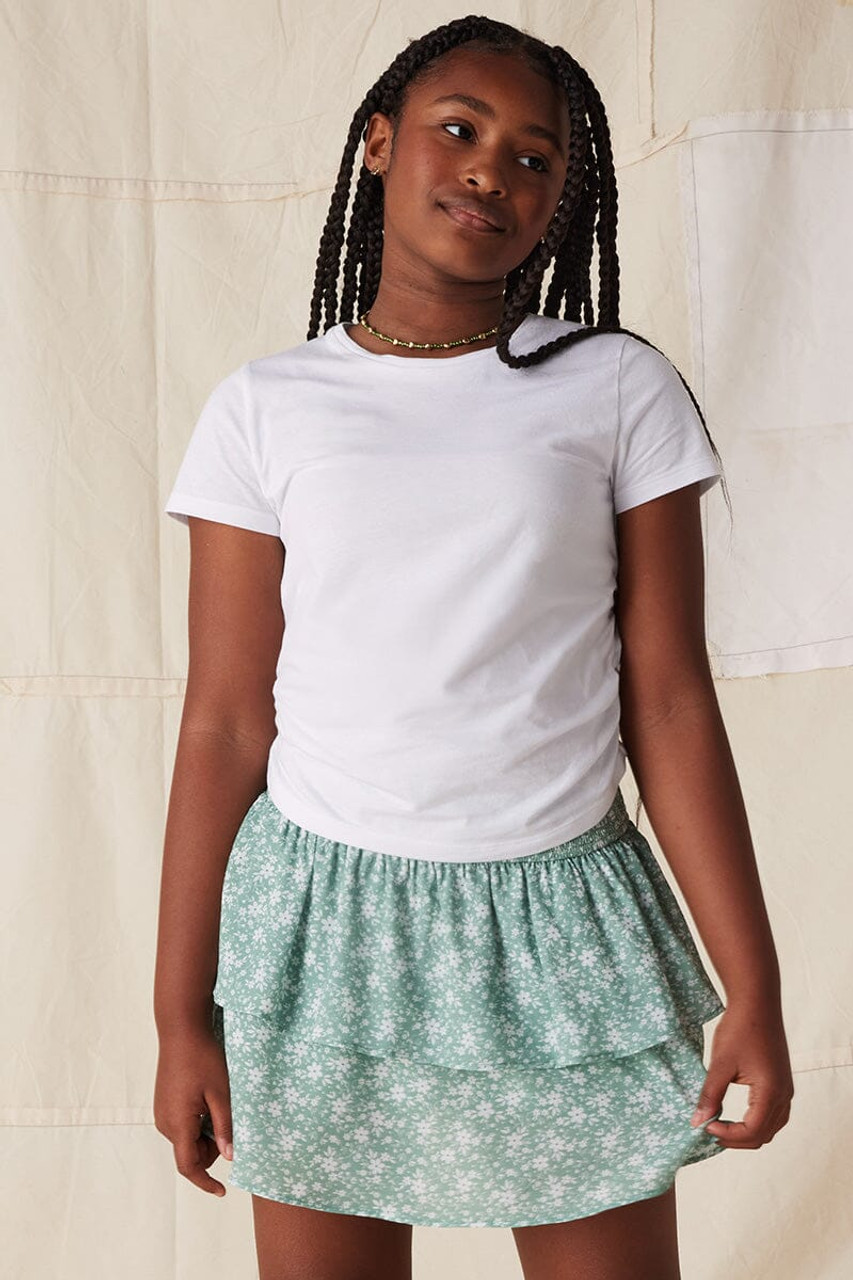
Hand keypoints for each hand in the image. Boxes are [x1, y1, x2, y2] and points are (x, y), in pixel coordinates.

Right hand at [153, 1021, 233, 1196]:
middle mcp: (164, 1122)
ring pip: (186, 1139)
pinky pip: (181, 1125)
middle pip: (190, 1153)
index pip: (188, 1166)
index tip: (222, 1190)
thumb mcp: (220, 1093)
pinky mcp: (164, 1103)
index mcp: (177, 1123)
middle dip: (211, 1148)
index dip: (205, 1181)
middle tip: (227, 1120)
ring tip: (217, 1104)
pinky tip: (207, 1100)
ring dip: (205, 1134)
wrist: (181, 1030)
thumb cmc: (202, 1058)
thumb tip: (229, 1156)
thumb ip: (224, 1127)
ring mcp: (161, 1112)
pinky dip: (197, 1123)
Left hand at [689, 1002, 793, 1148]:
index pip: (752, 1131)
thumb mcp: (720, 1064)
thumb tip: (697, 1122)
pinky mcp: (782, 1082)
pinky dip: (756, 1122)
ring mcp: (786, 1089)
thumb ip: (710, 1095)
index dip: (728, 1135)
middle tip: (710, 1129)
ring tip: (721, 1125)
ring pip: (771, 1127)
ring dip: (748, 1133)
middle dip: (737, 1139)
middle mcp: (784, 1095)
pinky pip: (774, 1115)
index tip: (706, 1125)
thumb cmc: (739, 1029)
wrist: (757, 1003)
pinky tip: (736, 1115)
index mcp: (771, 1093)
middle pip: (764, 1135)